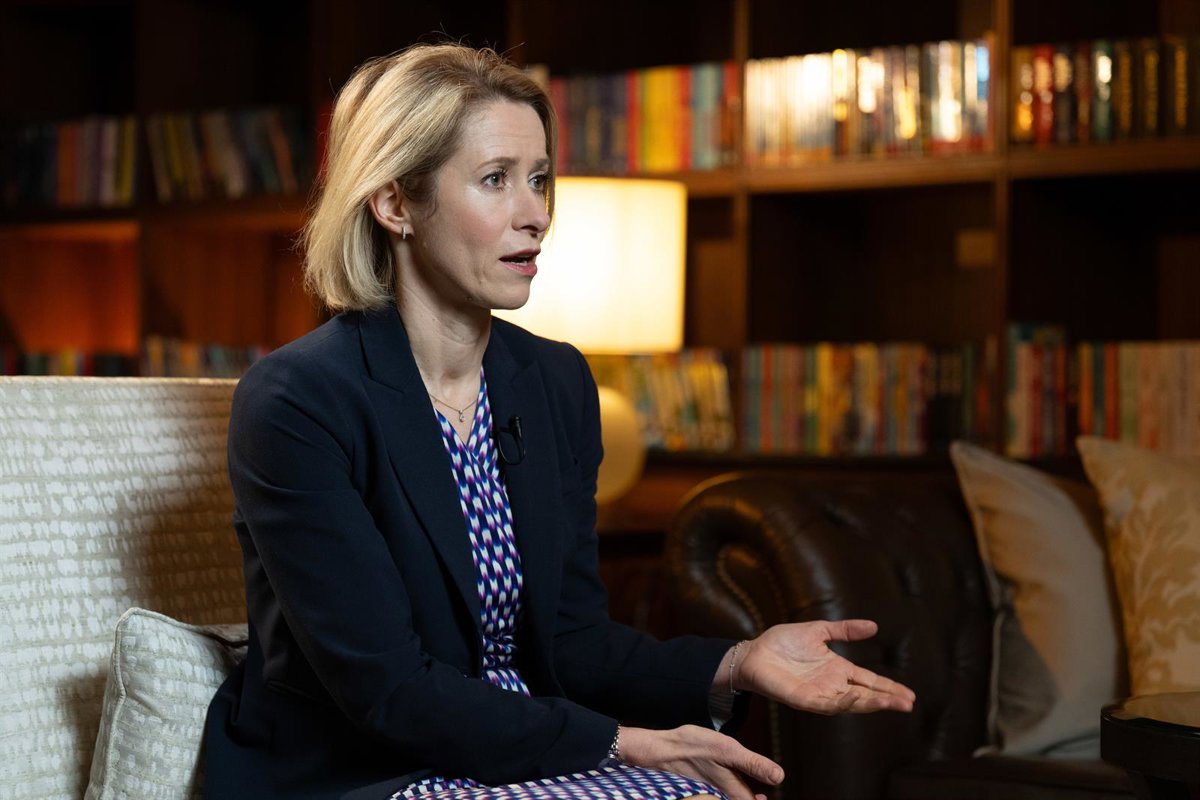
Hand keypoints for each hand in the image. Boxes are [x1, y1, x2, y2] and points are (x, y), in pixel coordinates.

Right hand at [618, 724, 782, 799]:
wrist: (662, 749)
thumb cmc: (694, 748)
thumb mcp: (728, 751)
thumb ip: (753, 764)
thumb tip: (779, 777)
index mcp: (733, 793)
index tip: (767, 796)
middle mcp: (723, 797)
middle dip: (752, 798)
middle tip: (762, 795)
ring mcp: (713, 793)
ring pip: (733, 798)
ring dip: (743, 795)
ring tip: (754, 792)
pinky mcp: (705, 787)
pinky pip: (722, 795)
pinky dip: (731, 791)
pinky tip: (731, 778)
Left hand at [730, 620, 915, 714]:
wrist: (753, 651)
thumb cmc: (782, 642)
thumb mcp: (818, 631)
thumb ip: (845, 631)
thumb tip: (874, 626)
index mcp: (837, 669)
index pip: (869, 681)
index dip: (889, 688)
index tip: (910, 694)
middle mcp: (832, 685)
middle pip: (865, 695)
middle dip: (887, 700)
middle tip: (908, 703)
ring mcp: (819, 694)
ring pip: (850, 703)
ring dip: (870, 703)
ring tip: (890, 703)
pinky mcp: (803, 699)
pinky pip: (826, 704)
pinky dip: (843, 703)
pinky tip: (856, 699)